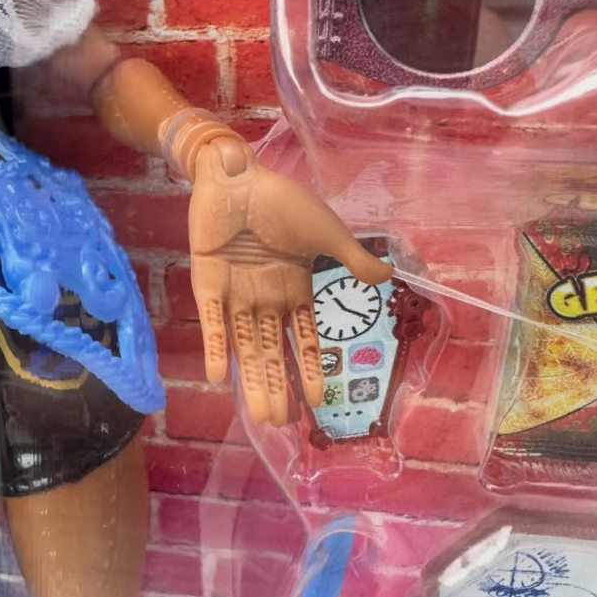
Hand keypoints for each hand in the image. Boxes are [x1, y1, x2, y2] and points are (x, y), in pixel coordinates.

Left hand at [189, 138, 392, 425]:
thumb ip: (352, 257)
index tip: (315, 400)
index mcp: (292, 289)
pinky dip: (215, 347)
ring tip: (258, 415)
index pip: (302, 338)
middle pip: (270, 351)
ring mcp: (235, 294)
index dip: (307, 367)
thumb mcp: (325, 232)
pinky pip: (212, 322)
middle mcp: (264, 299)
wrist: (238, 174)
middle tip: (278, 423)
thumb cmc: (282, 202)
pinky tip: (218, 377)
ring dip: (250, 379)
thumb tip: (388, 276)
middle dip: (274, 386)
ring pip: (244, 346)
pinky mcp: (208, 283)